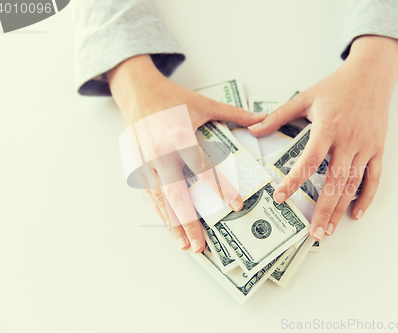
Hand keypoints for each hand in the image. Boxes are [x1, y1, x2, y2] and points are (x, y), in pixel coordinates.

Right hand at [107, 55, 265, 251]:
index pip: (203, 169)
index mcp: (179, 137)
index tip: (236, 206)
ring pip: (161, 200)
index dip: (221, 189)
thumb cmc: (170, 98)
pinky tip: (169, 227)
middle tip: (200, 246)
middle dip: (189, 222)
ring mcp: (147, 163)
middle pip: (177, 195)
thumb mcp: (203, 103)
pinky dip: (160, 212)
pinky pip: (150, 194)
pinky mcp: (139, 166)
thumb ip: (233, 114)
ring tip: (184, 246)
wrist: (136, 90)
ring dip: (172, 224)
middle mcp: (162, 154)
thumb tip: (261, 119)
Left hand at [249, 36, 397, 239]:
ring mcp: (366, 147)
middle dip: (324, 210)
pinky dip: (367, 197)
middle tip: (314, 233)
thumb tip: (253, 129)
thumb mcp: (305, 98)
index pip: (309, 160)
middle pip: (334, 181)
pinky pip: (374, 178)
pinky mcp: (378, 149)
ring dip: (341, 209)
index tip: (280, 198)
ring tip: (329, 229)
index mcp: (328, 128)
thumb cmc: (337, 86)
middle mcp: (348, 140)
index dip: (294, 181)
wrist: (372, 75)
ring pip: (353, 184)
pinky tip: (356, 213)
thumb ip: (278, 116)